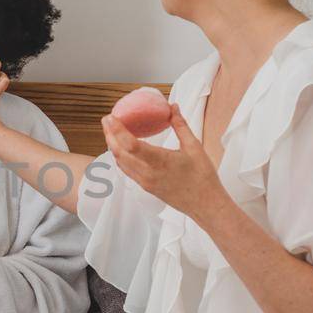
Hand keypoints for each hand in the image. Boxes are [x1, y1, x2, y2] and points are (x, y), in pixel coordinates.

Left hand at [101, 105, 228, 223]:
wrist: (205, 205)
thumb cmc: (202, 177)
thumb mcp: (194, 146)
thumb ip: (180, 125)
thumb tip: (173, 107)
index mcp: (160, 161)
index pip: (131, 145)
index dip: (117, 130)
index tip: (111, 117)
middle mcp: (148, 173)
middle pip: (119, 152)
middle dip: (109, 134)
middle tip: (107, 119)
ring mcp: (144, 181)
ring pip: (120, 162)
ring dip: (113, 145)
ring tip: (111, 130)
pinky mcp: (145, 187)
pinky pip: (126, 170)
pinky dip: (120, 156)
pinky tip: (122, 148)